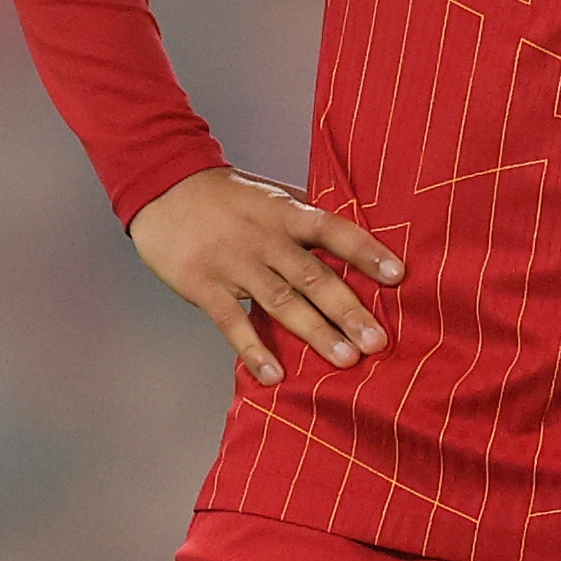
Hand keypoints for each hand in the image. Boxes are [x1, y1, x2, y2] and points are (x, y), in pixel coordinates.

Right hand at [128, 167, 404, 385]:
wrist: (163, 185)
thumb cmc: (226, 194)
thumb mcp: (270, 194)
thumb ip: (305, 216)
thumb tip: (353, 240)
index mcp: (285, 212)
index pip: (333, 230)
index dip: (366, 251)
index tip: (398, 275)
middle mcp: (265, 238)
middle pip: (313, 276)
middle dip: (348, 309)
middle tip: (378, 340)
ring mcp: (234, 264)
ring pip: (281, 302)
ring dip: (315, 332)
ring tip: (346, 359)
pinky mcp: (204, 286)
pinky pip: (233, 322)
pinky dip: (254, 350)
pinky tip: (275, 375)